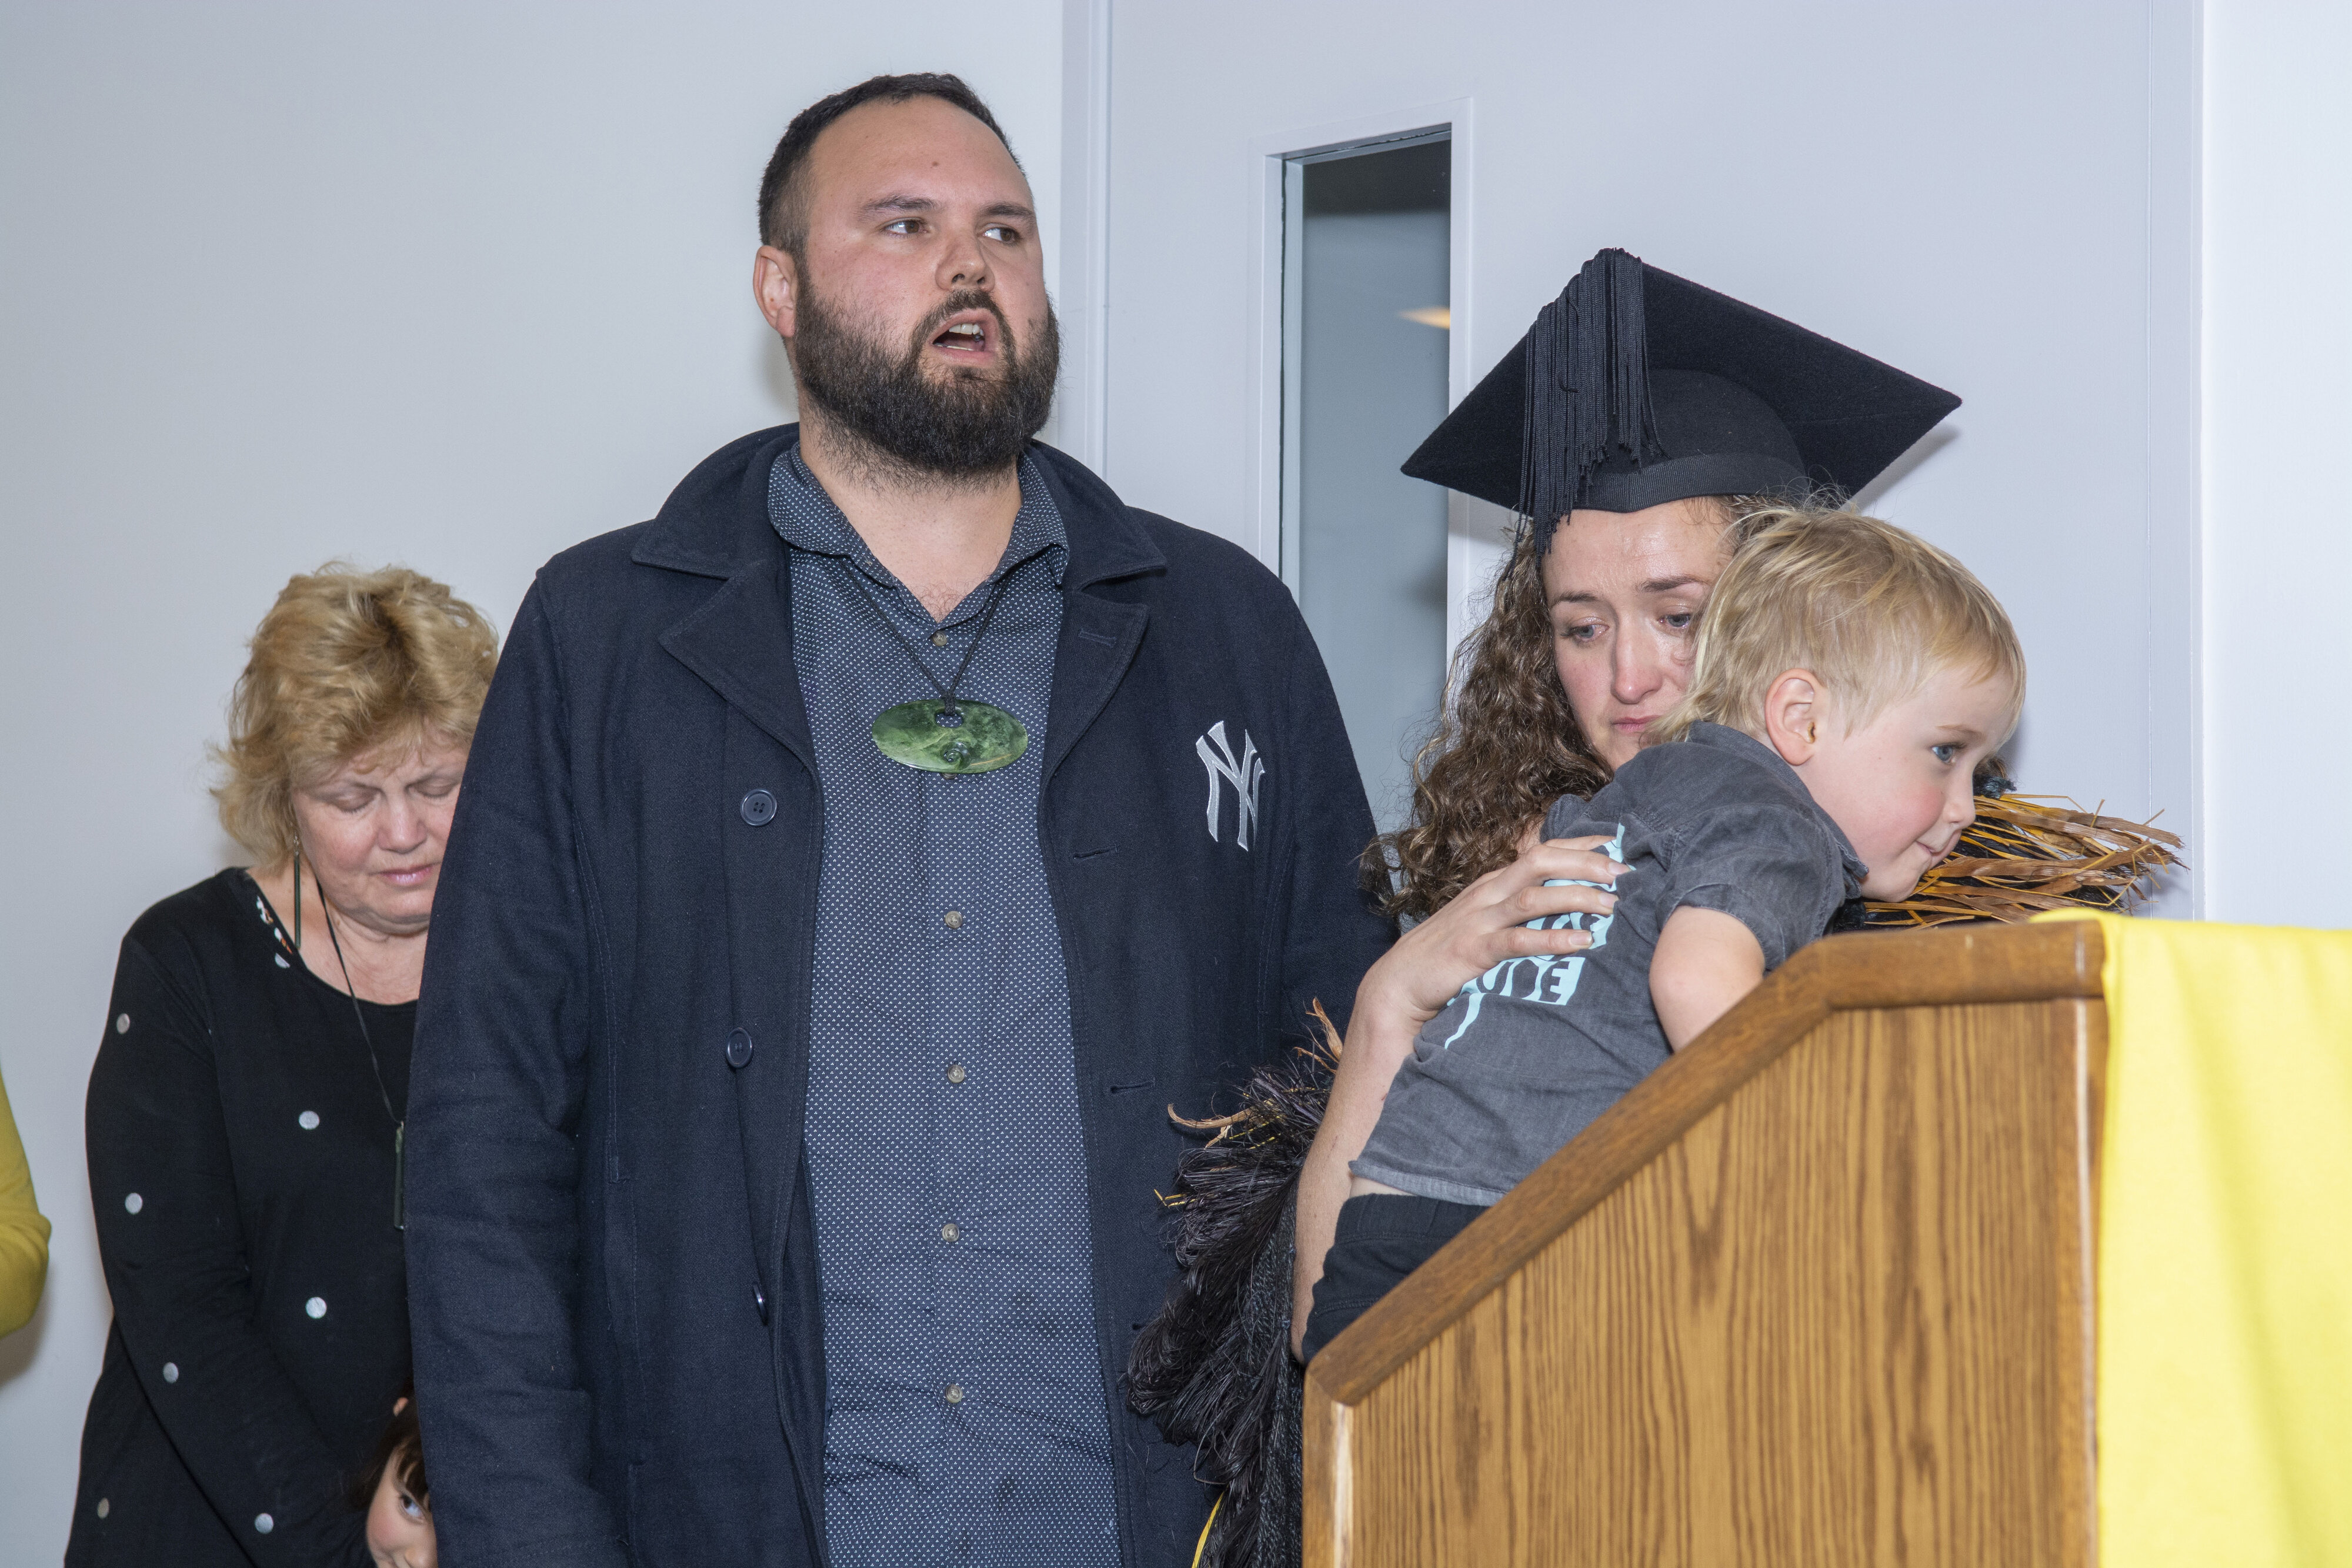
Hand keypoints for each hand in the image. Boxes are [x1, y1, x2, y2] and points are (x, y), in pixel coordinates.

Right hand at [1355, 835, 1626, 1044]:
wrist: (1398, 985)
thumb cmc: (1447, 955)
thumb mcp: (1484, 922)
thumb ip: (1516, 910)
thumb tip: (1566, 905)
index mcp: (1493, 883)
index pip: (1542, 852)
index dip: (1581, 845)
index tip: (1619, 845)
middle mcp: (1488, 893)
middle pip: (1542, 862)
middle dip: (1586, 862)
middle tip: (1624, 871)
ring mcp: (1479, 920)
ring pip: (1534, 897)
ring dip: (1577, 897)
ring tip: (1612, 905)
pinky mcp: (1472, 951)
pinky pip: (1517, 940)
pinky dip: (1552, 940)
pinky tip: (1582, 942)